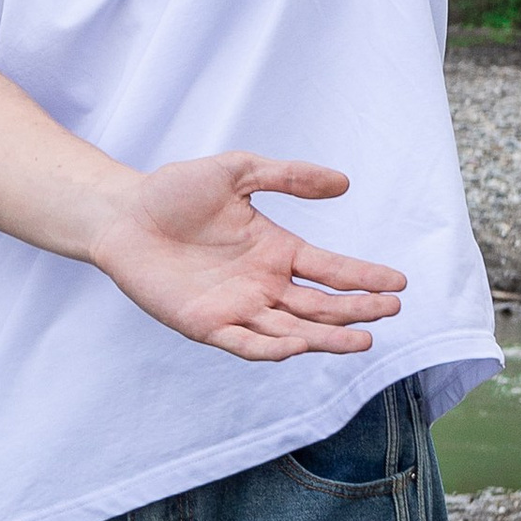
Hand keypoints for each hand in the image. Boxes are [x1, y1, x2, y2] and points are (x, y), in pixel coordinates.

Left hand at [92, 156, 405, 360]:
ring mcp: (236, 307)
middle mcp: (262, 284)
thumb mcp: (238, 172)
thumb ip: (288, 177)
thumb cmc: (174, 191)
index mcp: (275, 251)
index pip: (330, 269)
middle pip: (319, 305)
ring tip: (363, 340)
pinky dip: (272, 348)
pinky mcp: (205, 324)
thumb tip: (343, 182)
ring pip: (292, 330)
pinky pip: (245, 342)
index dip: (364, 277)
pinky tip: (300, 346)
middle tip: (391, 310)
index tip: (399, 282)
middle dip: (357, 310)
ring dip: (327, 337)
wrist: (121, 212)